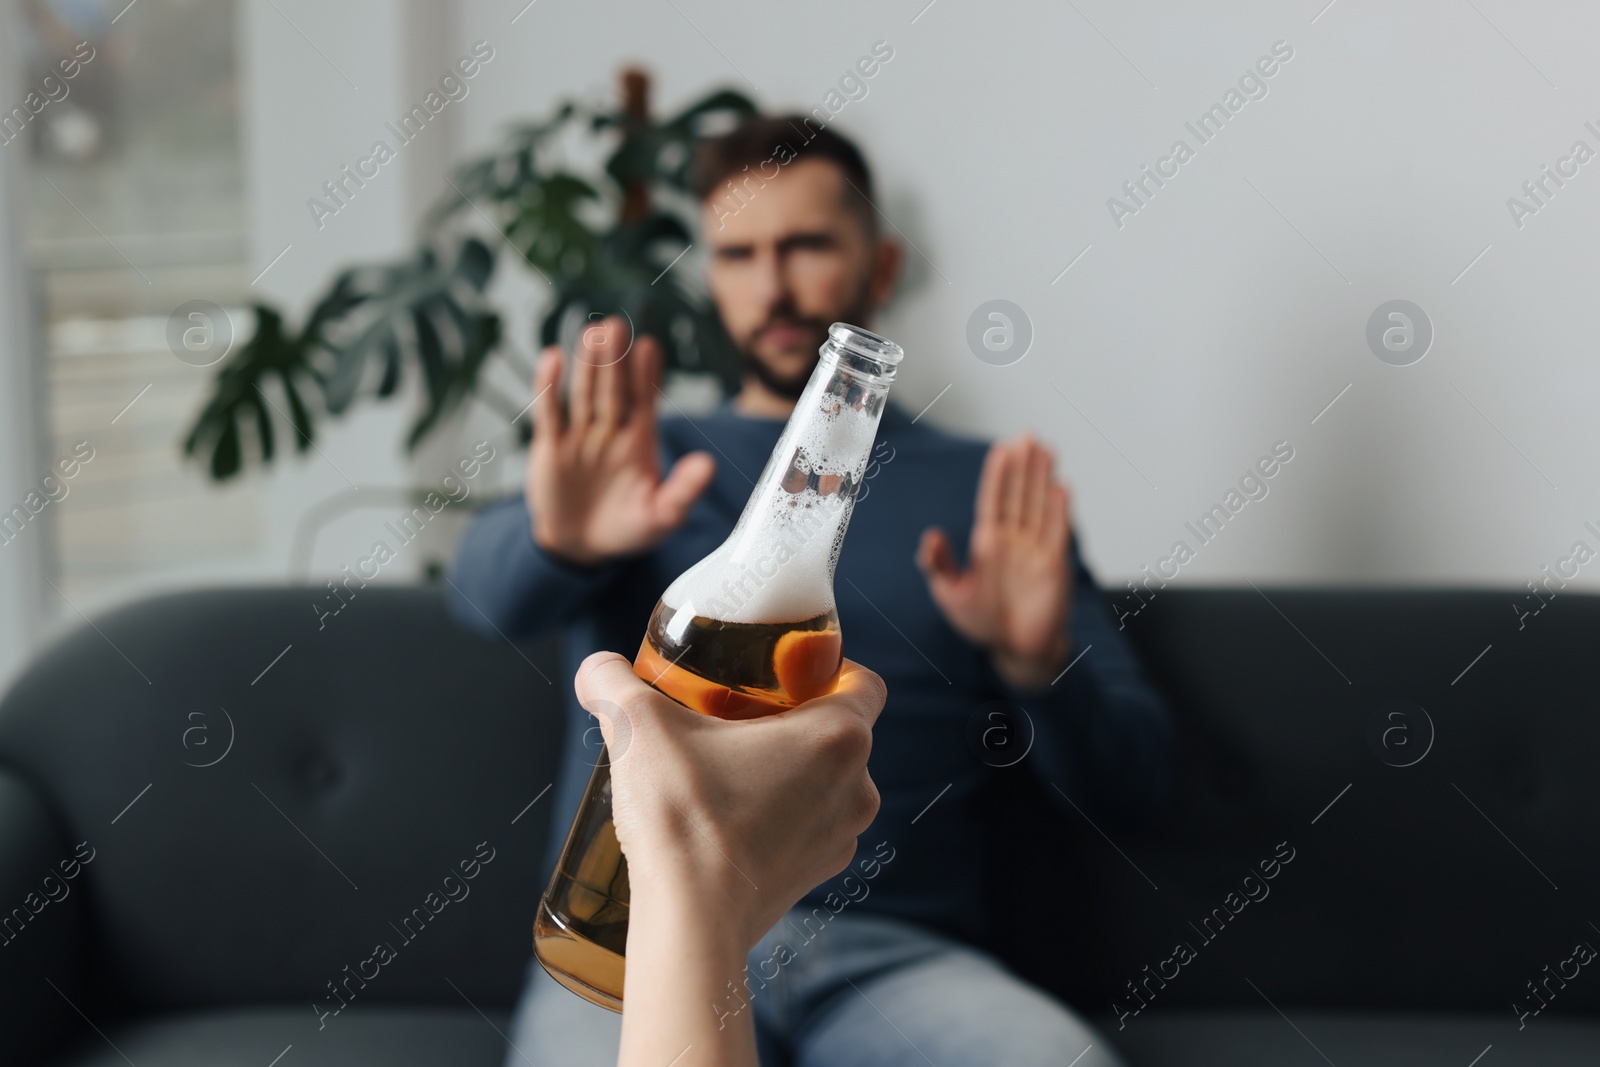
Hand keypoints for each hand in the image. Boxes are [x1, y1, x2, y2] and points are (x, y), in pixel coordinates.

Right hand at [527, 316, 714, 565]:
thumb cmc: (628, 530)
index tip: (649, 346)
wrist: (581, 548)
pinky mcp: (550, 449)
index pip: (643, 402)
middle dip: (615, 360)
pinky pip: (550, 414)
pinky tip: (552, 358)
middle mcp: (610, 433)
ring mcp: (579, 437)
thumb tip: (707, 465)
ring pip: (583, 395)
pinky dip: (548, 388)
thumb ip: (683, 491)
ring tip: (591, 333)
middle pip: (612, 390)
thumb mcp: (662, 516)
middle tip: (616, 326)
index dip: (645, 375)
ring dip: (587, 365)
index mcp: (640, 443)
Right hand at [577, 651, 884, 952]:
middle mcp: (857, 787)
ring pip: (825, 783)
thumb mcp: (639, 728)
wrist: (690, 922)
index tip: (782, 674)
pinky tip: (726, 818)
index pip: (863, 681)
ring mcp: (840, 837)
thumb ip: (613, 684)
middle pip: (839, 732)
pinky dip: (778, 817)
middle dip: (793, 720)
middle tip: (737, 716)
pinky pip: (807, 828)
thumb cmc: (683, 818)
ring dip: (785, 772)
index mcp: (838, 737)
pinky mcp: (815, 875)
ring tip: (724, 770)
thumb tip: (597, 668)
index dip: (828, 668)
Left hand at [916, 434, 1073, 689]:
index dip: (998, 474)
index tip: (1003, 448)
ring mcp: (1035, 551)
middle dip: (1023, 467)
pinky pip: (1057, 533)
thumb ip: (940, 565)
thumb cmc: (983, 623)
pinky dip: (1060, 511)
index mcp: (988, 543)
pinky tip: (1061, 487)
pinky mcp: (1054, 567)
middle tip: (1027, 436)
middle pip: (1019, 495)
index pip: (993, 500)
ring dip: (1042, 479)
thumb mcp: (951, 594)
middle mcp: (1013, 541)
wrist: (1016, 651)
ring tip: (1046, 449)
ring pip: (1039, 506)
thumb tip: (930, 537)